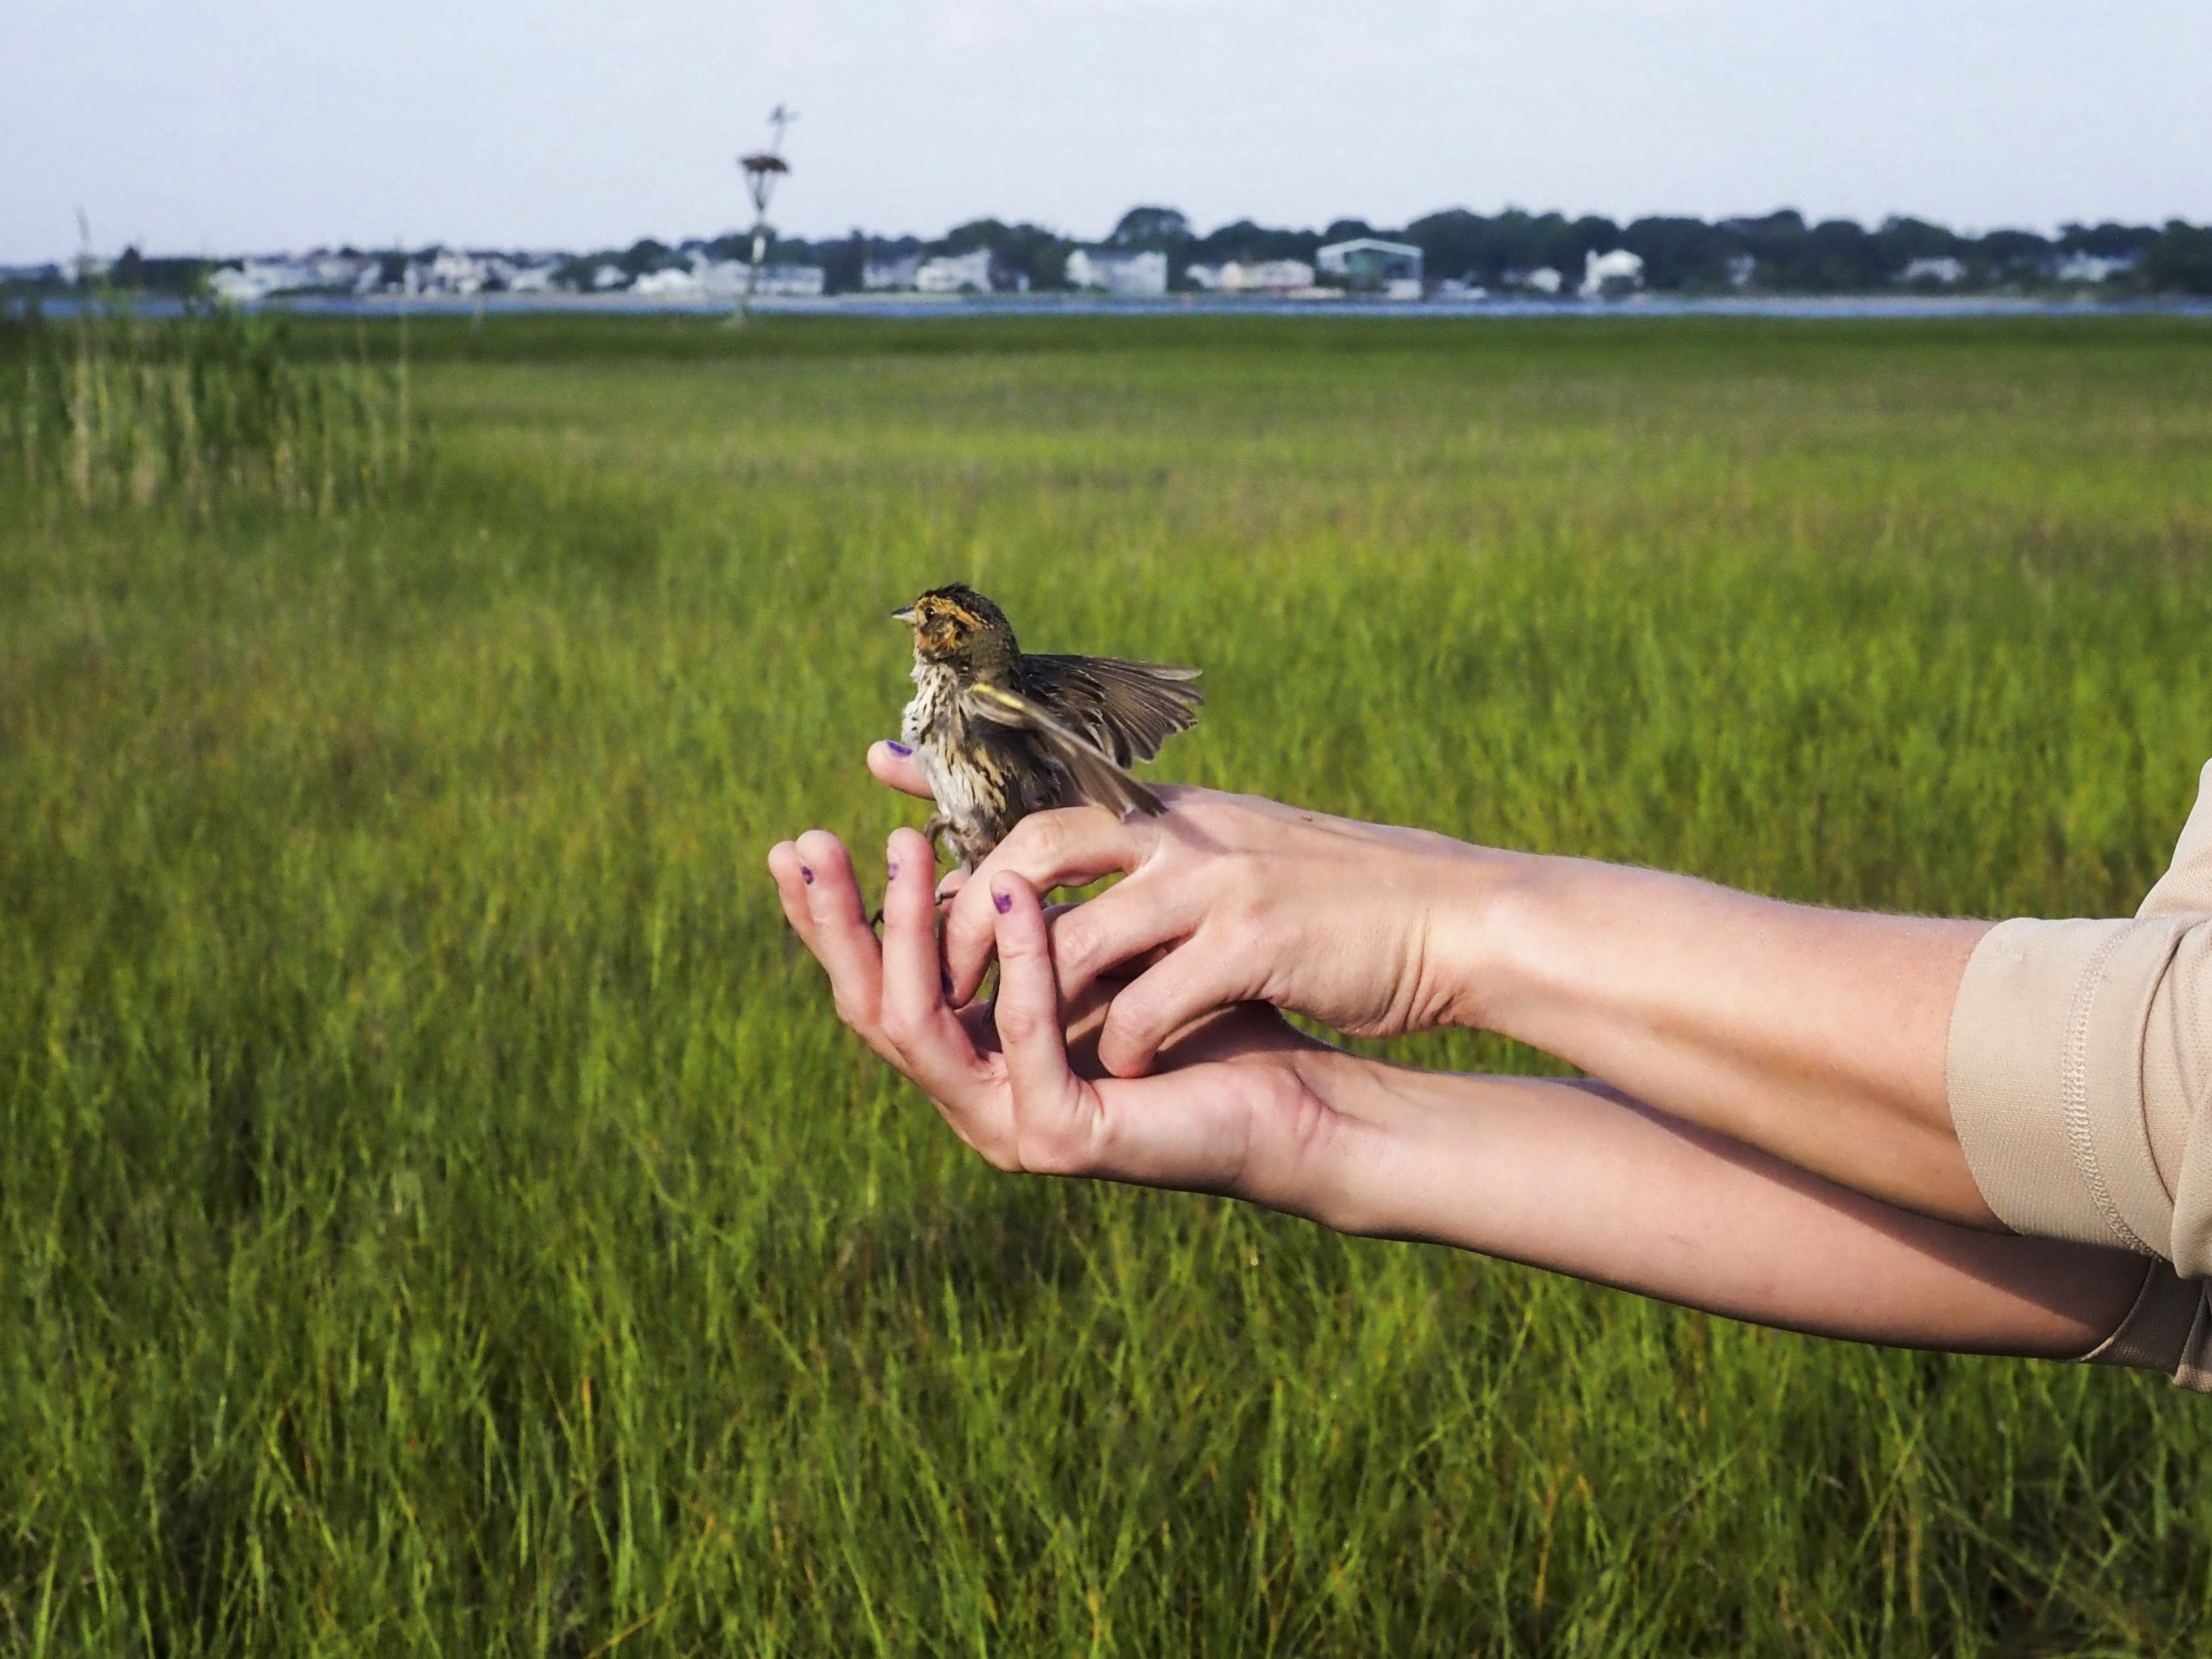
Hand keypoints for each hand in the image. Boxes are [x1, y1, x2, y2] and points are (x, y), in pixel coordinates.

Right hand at [766, 821, 1368, 1214]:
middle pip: (872, 1006)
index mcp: (969, 1055)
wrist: (1292, 1095)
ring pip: (925, 1025)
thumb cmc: (1195, 1008)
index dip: (826, 918)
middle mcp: (973, 1097)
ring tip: (906, 848)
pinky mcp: (1062, 1137)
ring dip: (911, 929)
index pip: (874, 982)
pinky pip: (1019, 1041)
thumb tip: (971, 813)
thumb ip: (1018, 895)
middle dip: (838, 920)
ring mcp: (1009, 1125)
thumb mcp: (1087, 931)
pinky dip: (1015, 965)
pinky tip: (1014, 896)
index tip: (796, 841)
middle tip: (811, 840)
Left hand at [868, 740, 1493, 1078]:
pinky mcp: (1256, 943)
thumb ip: (1155, 852)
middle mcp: (1180, 834)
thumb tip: (1084, 861)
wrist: (1447, 916)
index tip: (871, 765)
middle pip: (1034, 851)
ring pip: (1080, 935)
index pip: (1040, 789)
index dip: (955, 783)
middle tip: (940, 973)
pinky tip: (1121, 1073)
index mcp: (1168, 814)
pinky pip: (1156, 1000)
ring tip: (1015, 1043)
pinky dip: (1126, 1043)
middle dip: (975, 915)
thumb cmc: (1332, 900)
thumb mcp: (1234, 850)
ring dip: (1037, 996)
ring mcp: (1216, 884)